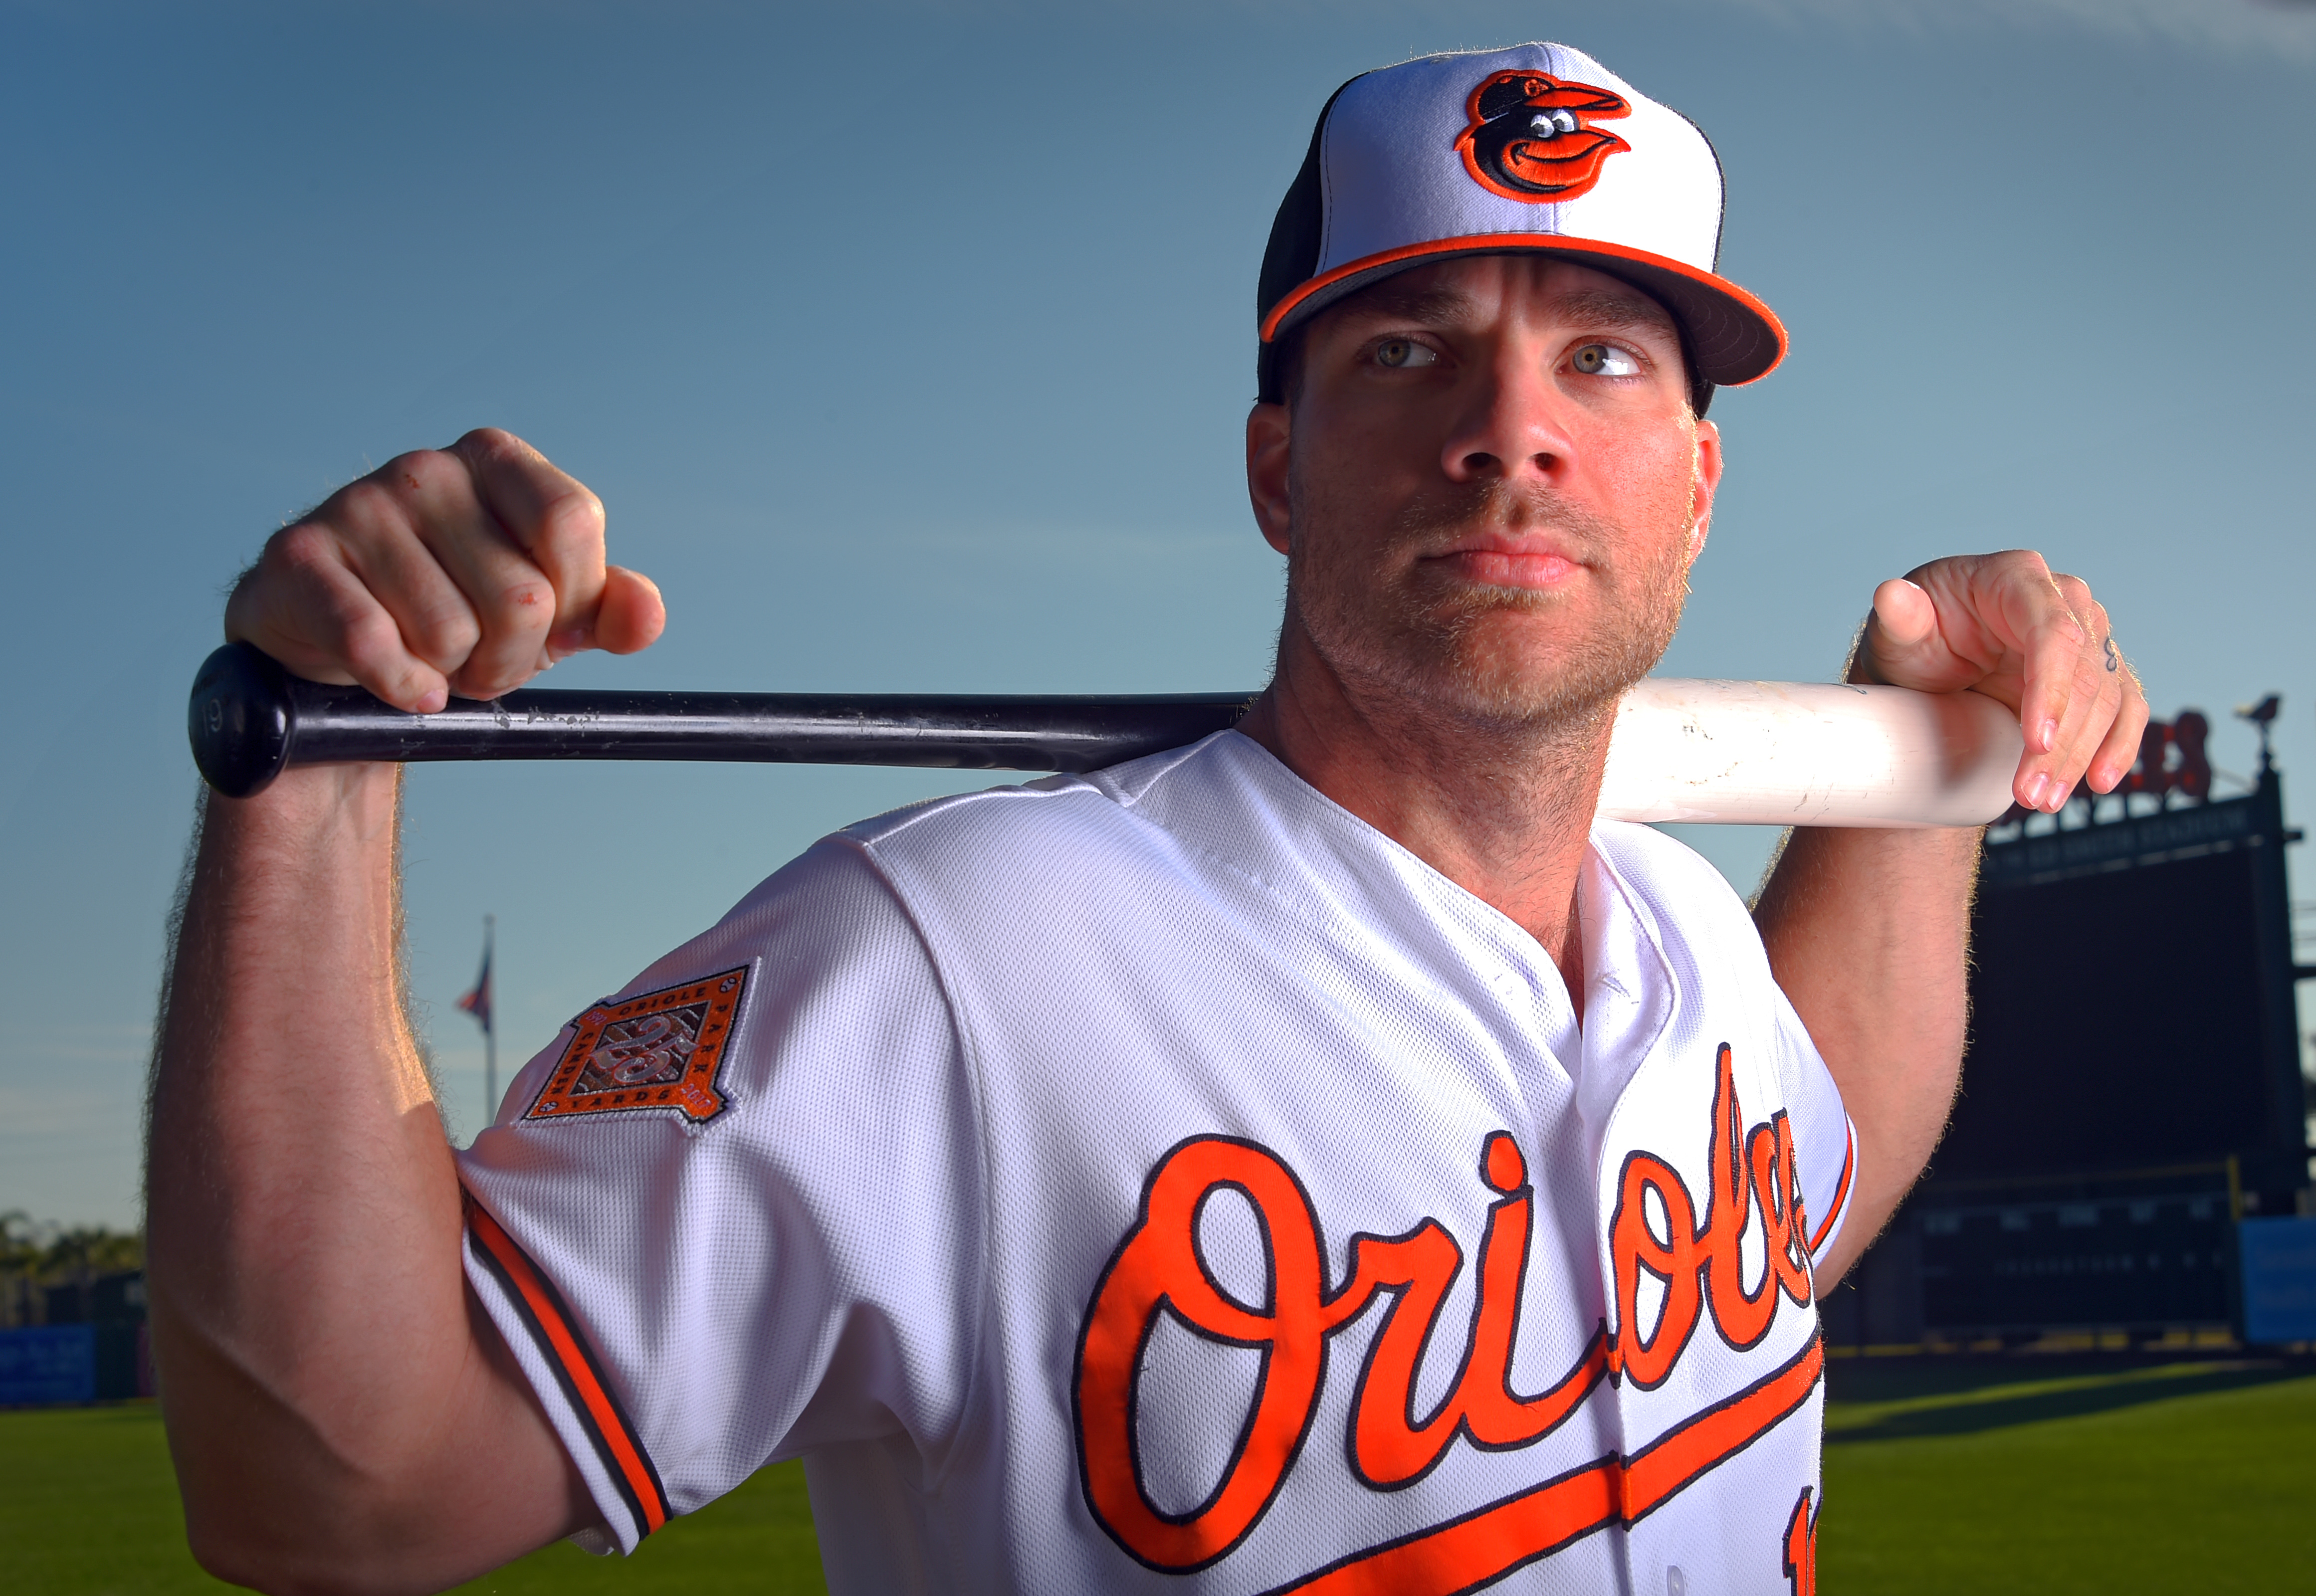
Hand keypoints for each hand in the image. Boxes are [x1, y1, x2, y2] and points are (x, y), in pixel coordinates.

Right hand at [224, 428, 664, 710]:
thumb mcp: (548, 616)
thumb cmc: (457, 620)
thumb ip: (607, 611)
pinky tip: (397, 681)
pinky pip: (374, 645)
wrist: (345, 656)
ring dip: (451, 675)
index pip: (572, 522)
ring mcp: (356, 505)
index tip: (549, 623)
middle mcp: (427, 469)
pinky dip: (399, 685)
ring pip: (451, 632)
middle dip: (510, 658)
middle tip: (478, 659)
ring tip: (427, 657)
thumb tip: (645, 613)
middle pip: (523, 595)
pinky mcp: (298, 557)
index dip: (573, 599)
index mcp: (496, 461)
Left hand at [1852, 550, 2145, 814]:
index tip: (2036, 740)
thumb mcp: (1897, 629)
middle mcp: (2064, 600)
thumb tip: (1892, 595)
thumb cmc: (1915, 639)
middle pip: (2084, 674)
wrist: (1930, 665)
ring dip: (2080, 756)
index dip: (2051, 687)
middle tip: (2030, 795)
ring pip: (2106, 698)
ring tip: (2043, 800)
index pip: (2052, 631)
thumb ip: (1898, 616)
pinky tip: (2098, 781)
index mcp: (2017, 577)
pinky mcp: (2100, 671)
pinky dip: (2117, 747)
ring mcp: (2089, 636)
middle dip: (2061, 742)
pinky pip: (2125, 708)